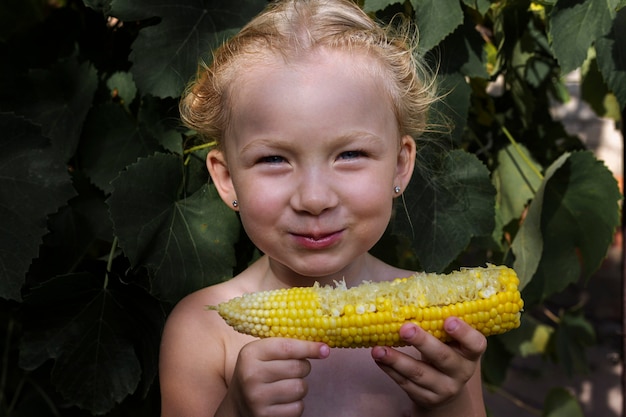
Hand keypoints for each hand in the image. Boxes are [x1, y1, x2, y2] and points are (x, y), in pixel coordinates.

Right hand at [223, 338, 329, 416]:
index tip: (325, 349)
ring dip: (300, 386)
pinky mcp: (265, 416)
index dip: (310, 347)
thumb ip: (287, 346)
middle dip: (303, 367)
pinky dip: (296, 404)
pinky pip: (297, 407)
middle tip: (294, 369)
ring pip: (300, 387)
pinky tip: (283, 401)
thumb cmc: (257, 372)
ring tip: (286, 385)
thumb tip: (324, 349)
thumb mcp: (262, 354)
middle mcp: (251, 375)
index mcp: (250, 354)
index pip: (288, 347)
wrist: (237, 404)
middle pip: (298, 367)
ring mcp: (257, 397)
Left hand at [371, 317, 485, 409]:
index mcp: (470, 352)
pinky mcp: (425, 398)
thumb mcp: (449, 339)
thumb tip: (408, 291)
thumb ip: (436, 319)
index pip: (475, 344)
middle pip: (443, 358)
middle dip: (423, 342)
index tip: (448, 320)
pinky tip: (378, 357)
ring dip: (396, 360)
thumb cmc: (445, 351)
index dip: (464, 332)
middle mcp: (461, 372)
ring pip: (419, 373)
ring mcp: (444, 388)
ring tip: (378, 349)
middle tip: (405, 328)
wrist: (445, 389)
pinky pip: (405, 383)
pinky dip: (389, 369)